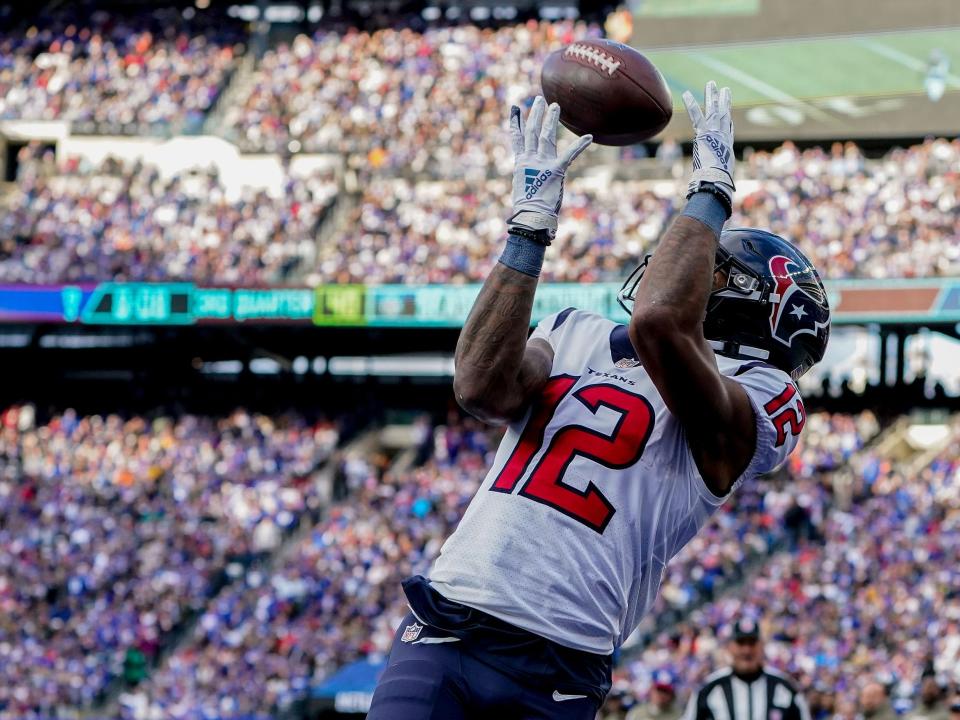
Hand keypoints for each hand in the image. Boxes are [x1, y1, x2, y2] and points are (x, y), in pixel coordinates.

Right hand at [507, 95, 591, 241]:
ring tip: (555, 106)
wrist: (531, 216)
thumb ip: (529, 177)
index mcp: (521, 164)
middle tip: (539, 100)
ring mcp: (542, 164)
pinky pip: (570, 155)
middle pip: (532, 132)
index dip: (516, 122)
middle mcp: (530, 160)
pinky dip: (580, 145)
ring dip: (551, 120)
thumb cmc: (528, 208)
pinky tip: (588, 136)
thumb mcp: (524, 188)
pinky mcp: (556, 171)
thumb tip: (530, 179)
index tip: (515, 109)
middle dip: (535, 114)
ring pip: (546, 136)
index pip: (517, 138)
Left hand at [682, 80, 734, 210]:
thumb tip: (717, 209)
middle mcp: (723, 138)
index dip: (727, 124)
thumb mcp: (719, 188)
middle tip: (723, 90)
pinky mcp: (705, 134)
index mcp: (727, 149)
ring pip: (714, 111)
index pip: (728, 132)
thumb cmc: (718, 188)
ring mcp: (715, 134)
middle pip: (724, 116)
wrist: (716, 182)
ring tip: (712, 84)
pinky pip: (697, 116)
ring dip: (712, 96)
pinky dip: (692, 105)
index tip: (727, 115)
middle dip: (723, 103)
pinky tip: (687, 94)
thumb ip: (717, 192)